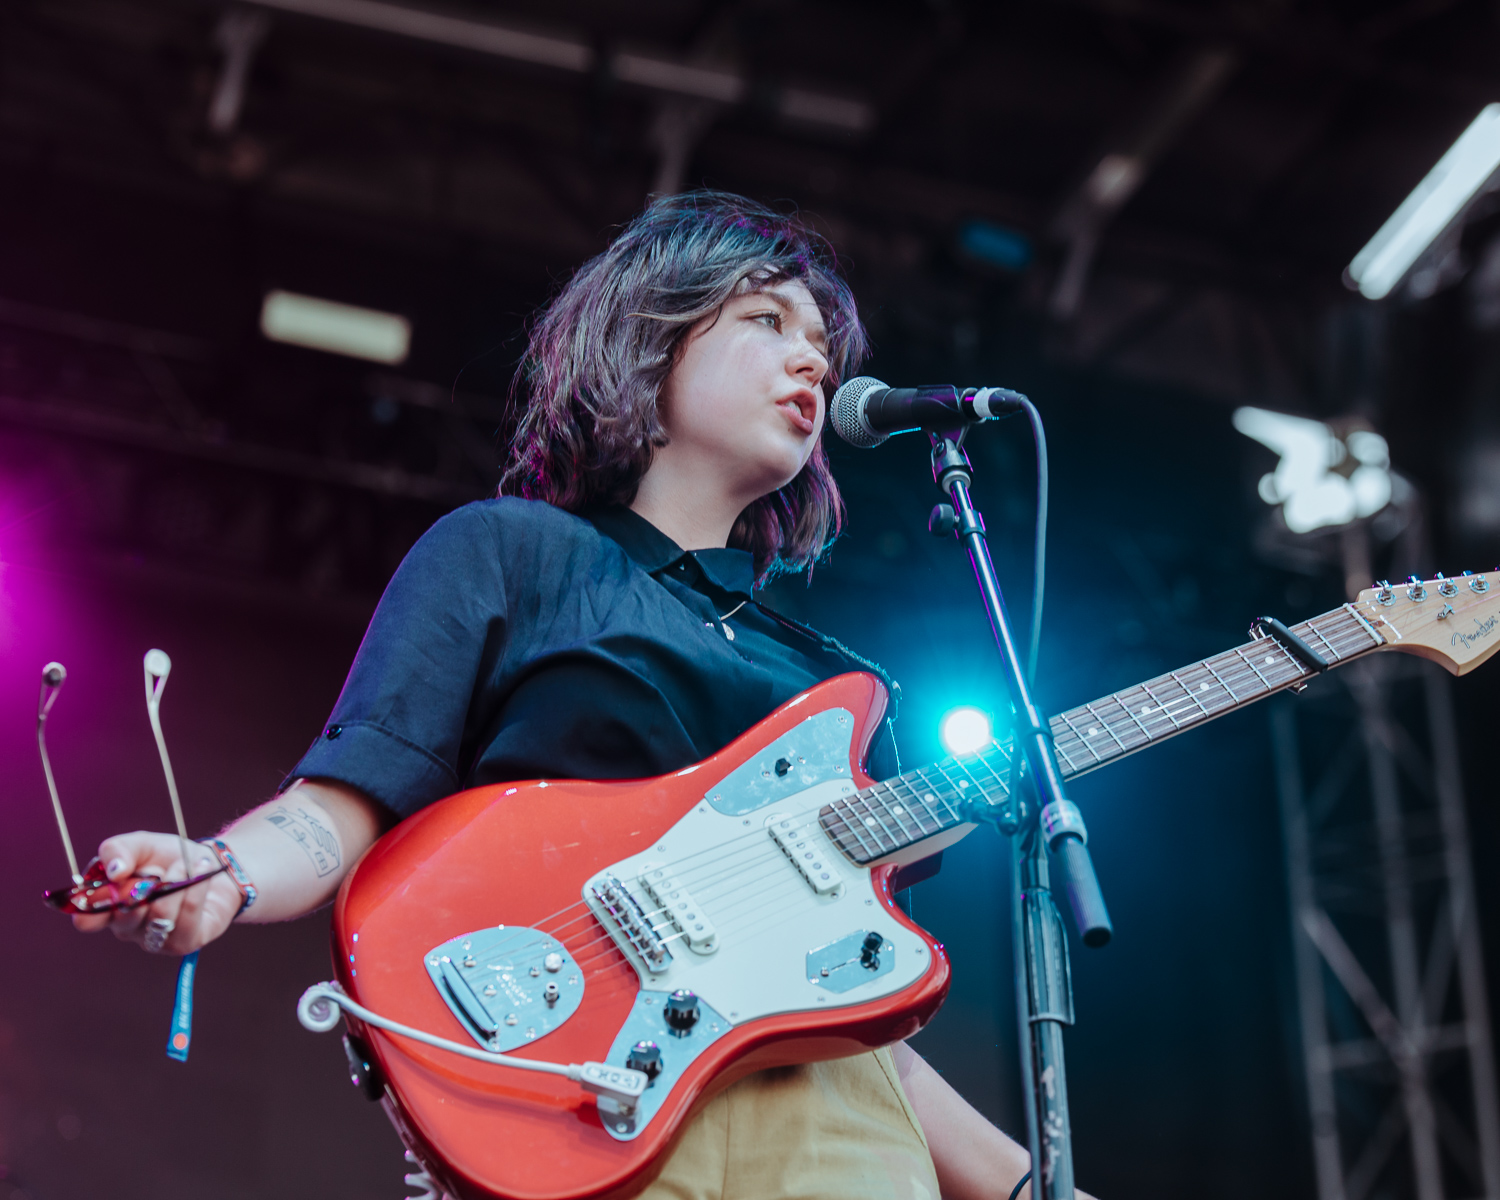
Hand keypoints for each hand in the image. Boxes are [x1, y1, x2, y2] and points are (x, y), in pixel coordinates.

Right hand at [71, 832, 243, 955]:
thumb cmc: (168, 858)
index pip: (87, 920)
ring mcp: (156, 939)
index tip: (111, 882)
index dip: (92, 907)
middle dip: (143, 886)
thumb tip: (115, 872)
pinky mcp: (184, 942)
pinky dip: (195, 890)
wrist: (211, 865)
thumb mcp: (141, 844)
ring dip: (174, 884)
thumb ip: (118, 850)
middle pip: (125, 918)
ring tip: (185, 864)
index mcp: (109, 907)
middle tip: (157, 869)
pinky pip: (187, 919)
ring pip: (159, 916)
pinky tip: (202, 872)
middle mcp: (128, 928)